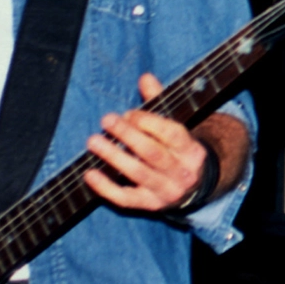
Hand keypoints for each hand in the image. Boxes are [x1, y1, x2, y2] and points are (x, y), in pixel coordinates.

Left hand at [84, 72, 209, 211]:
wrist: (195, 186)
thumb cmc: (178, 149)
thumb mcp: (175, 126)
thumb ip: (159, 102)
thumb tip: (145, 77)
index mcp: (191, 150)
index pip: (171, 134)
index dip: (148, 122)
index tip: (128, 113)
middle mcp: (183, 172)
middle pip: (153, 153)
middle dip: (128, 135)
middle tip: (106, 120)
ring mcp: (167, 191)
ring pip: (138, 173)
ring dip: (114, 157)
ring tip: (93, 141)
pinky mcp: (151, 205)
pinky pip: (126, 198)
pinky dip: (106, 188)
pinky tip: (89, 174)